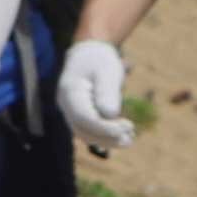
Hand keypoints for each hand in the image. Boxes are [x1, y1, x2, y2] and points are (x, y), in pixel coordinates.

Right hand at [55, 38, 132, 153]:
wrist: (90, 55)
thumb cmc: (100, 60)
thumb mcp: (107, 70)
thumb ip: (107, 92)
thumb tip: (110, 115)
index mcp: (69, 91)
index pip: (84, 117)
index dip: (104, 127)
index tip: (125, 128)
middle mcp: (65, 104)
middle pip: (82, 129)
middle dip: (106, 137)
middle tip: (130, 137)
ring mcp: (70, 111)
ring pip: (85, 134)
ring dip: (106, 141)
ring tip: (129, 140)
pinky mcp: (79, 115)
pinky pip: (89, 131)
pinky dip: (105, 137)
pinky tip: (123, 136)